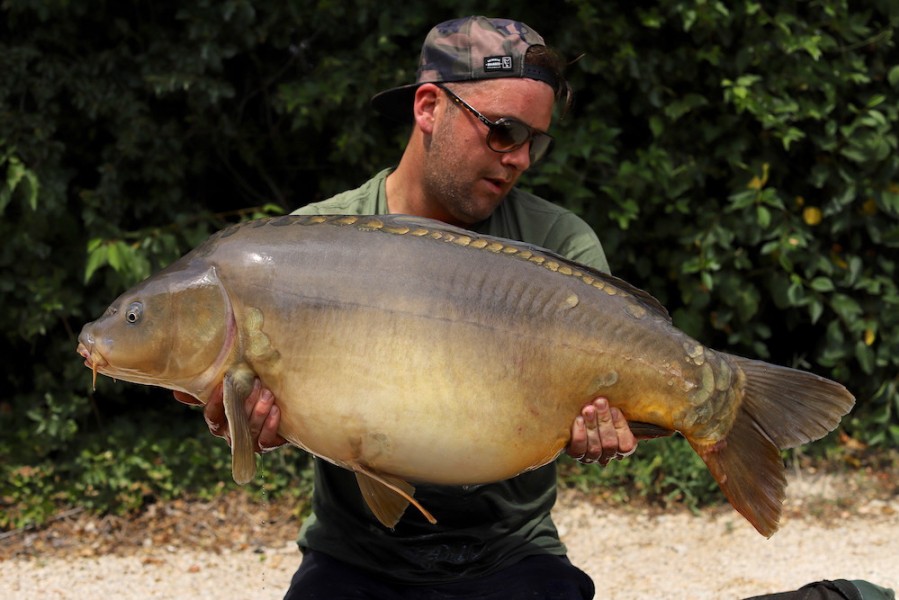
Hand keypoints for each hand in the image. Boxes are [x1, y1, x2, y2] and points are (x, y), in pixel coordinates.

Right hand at [173, 380, 287, 452]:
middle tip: (255, 383)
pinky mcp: (268, 444)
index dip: (216, 404)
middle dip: (244, 403)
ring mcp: (250, 440)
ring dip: (259, 411)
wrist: (282, 403)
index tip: (224, 386)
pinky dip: (270, 426)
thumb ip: (206, 389)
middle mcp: (232, 433)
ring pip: (250, 431)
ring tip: (268, 394)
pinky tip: (275, 410)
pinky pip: (266, 441)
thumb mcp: (231, 386)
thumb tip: (176, 393)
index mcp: (220, 420)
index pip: (213, 417)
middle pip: (234, 423)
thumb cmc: (250, 391)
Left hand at [566, 397, 636, 465]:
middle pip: (609, 444)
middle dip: (605, 421)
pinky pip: (578, 450)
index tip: (614, 409)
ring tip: (588, 409)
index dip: (620, 427)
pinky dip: (579, 434)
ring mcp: (592, 457)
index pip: (626, 445)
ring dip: (592, 426)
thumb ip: (631, 415)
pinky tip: (578, 420)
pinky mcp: (576, 454)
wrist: (579, 413)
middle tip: (600, 402)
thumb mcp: (616, 411)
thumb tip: (659, 421)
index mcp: (623, 446)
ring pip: (595, 448)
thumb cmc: (603, 410)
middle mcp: (608, 455)